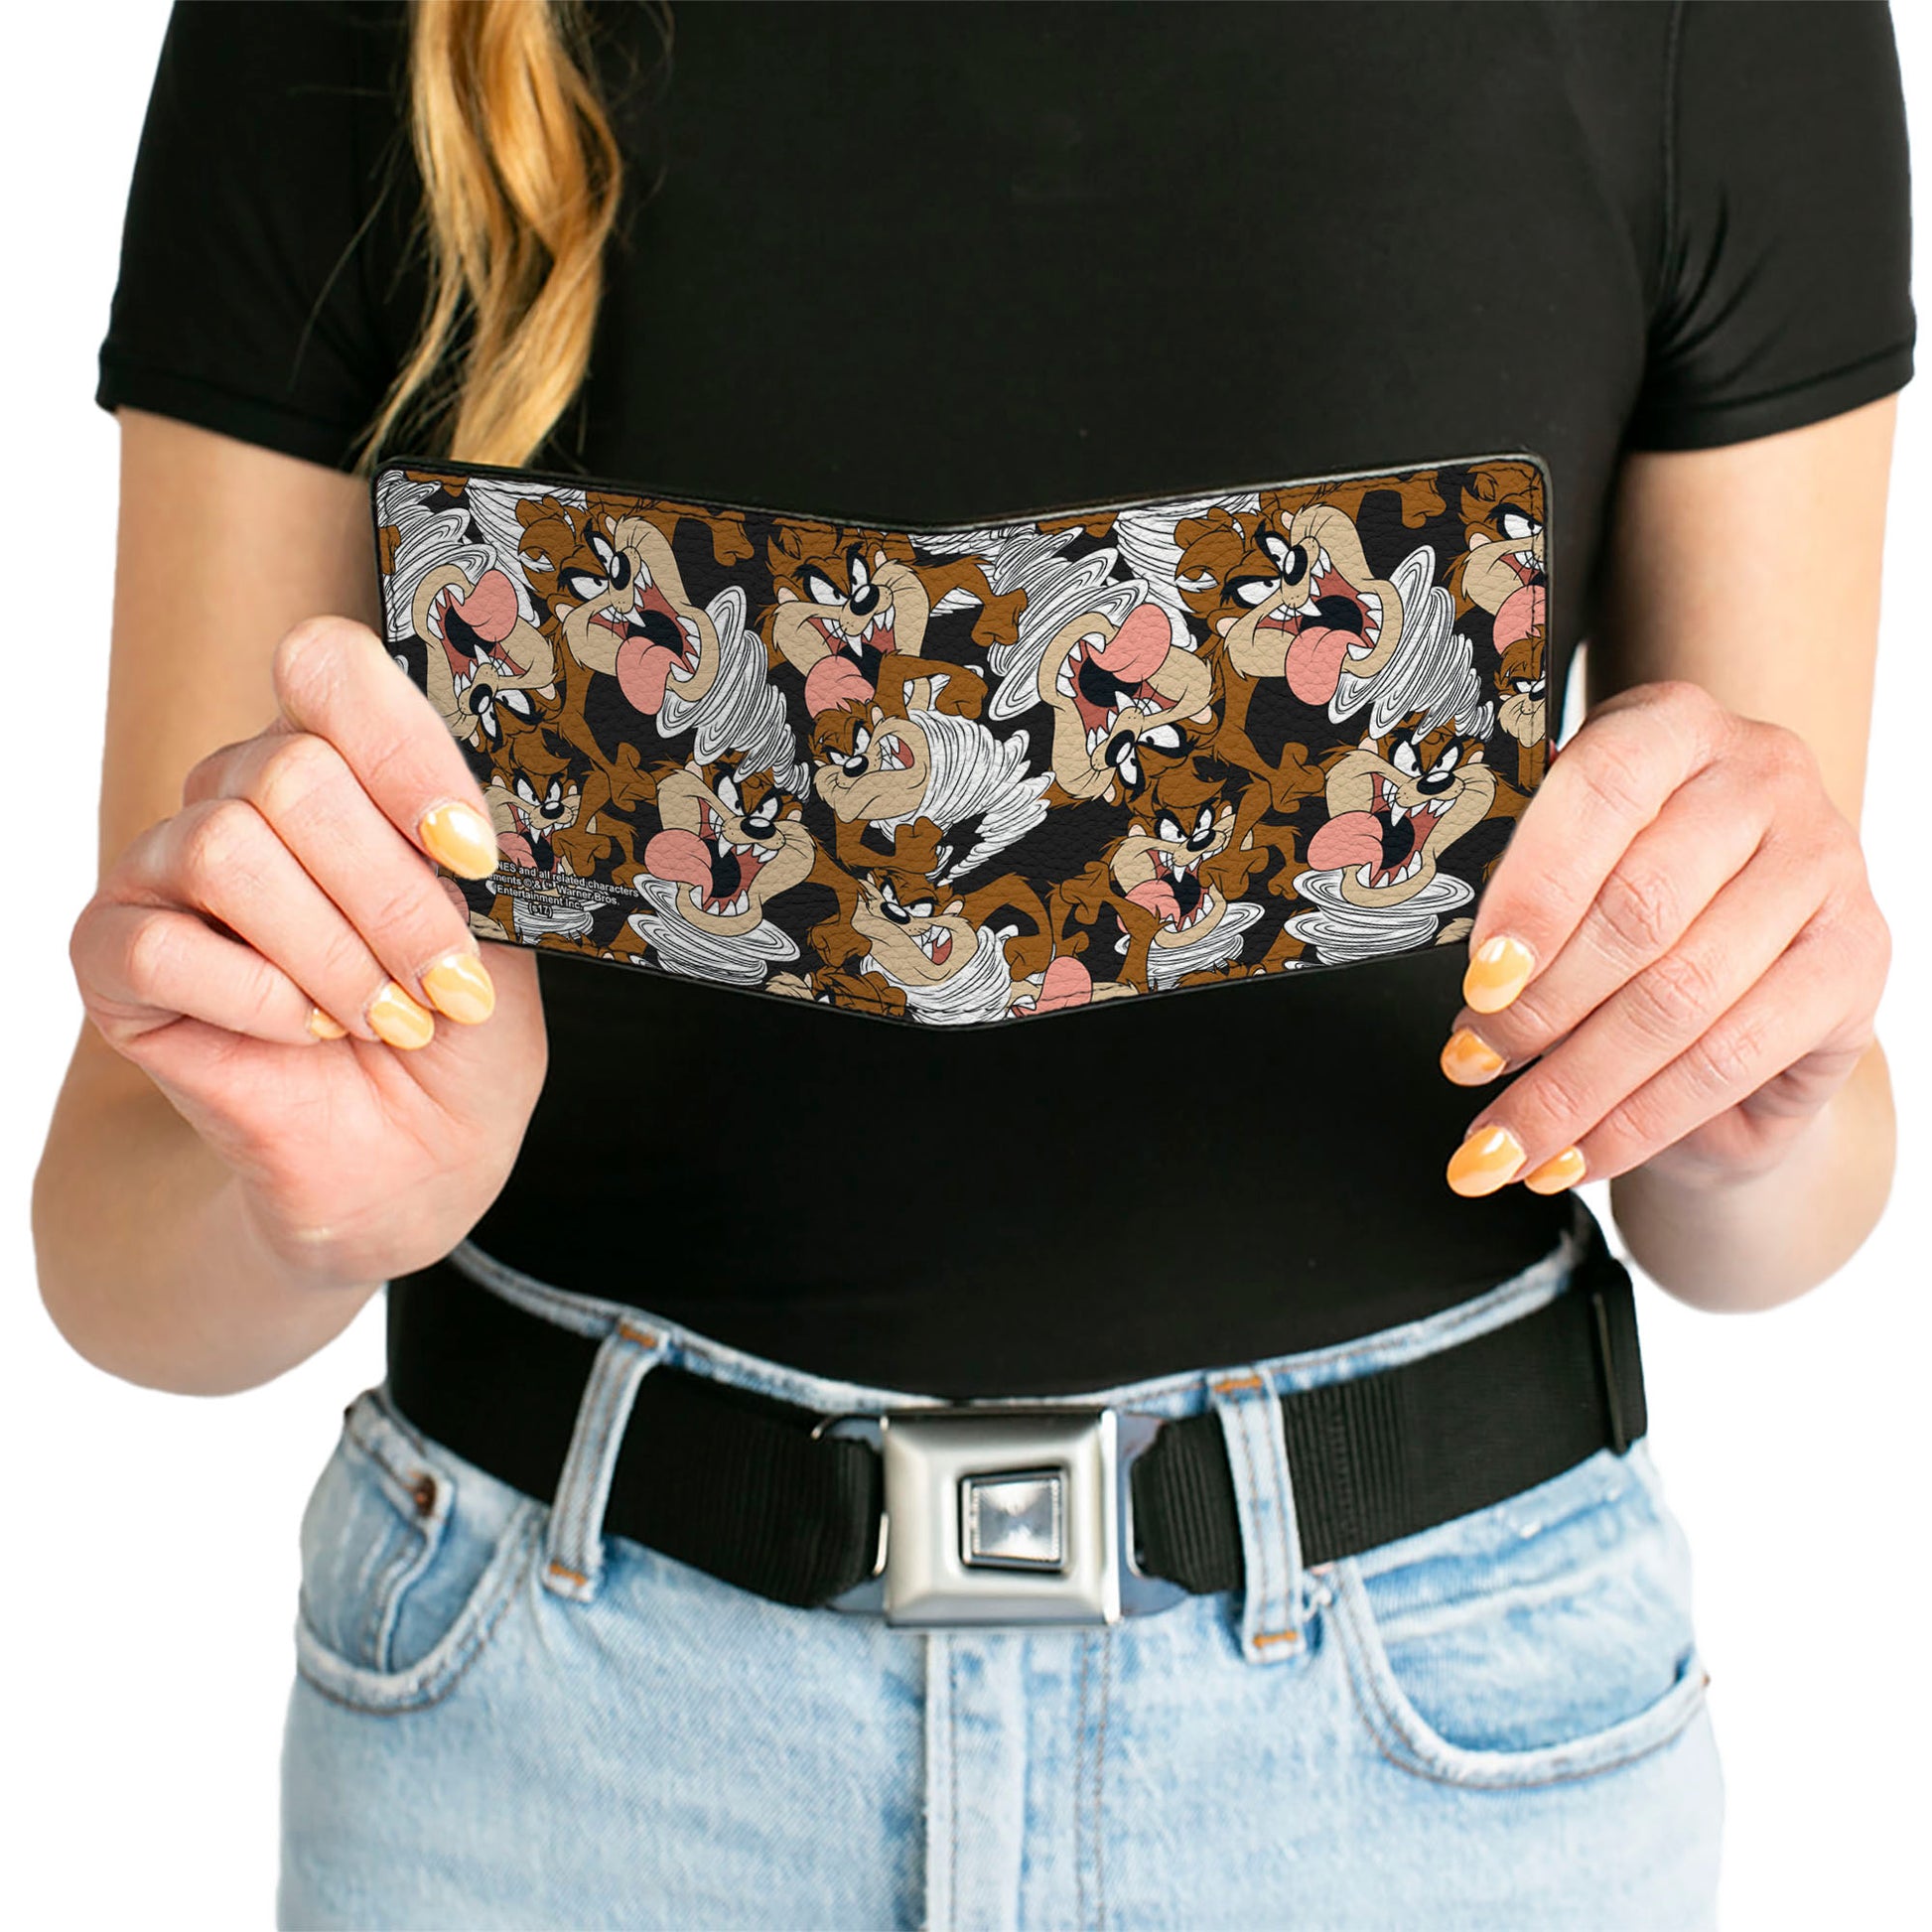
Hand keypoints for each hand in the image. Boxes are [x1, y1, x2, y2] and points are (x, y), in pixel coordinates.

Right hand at [68, 616, 546, 1284]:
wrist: (406, 1161)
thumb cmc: (456, 1037)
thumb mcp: (502, 936)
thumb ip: (475, 855)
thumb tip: (478, 805)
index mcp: (341, 765)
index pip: (328, 669)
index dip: (402, 752)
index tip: (471, 854)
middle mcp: (242, 794)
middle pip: (291, 773)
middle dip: (391, 897)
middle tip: (444, 986)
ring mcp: (167, 870)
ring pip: (227, 849)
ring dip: (332, 953)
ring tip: (387, 1018)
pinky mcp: (113, 956)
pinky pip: (162, 943)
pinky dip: (257, 999)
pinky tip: (305, 1034)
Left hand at [1437, 680, 1888, 1196]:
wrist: (1746, 969)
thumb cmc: (1629, 902)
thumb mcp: (1570, 873)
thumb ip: (1527, 901)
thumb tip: (1471, 993)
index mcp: (1671, 726)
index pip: (1599, 796)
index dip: (1532, 897)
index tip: (1478, 984)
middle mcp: (1762, 776)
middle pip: (1638, 911)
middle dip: (1538, 1011)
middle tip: (1469, 1069)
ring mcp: (1825, 863)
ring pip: (1680, 997)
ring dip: (1576, 1086)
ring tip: (1504, 1142)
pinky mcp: (1857, 957)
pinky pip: (1731, 1056)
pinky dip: (1639, 1121)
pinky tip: (1576, 1156)